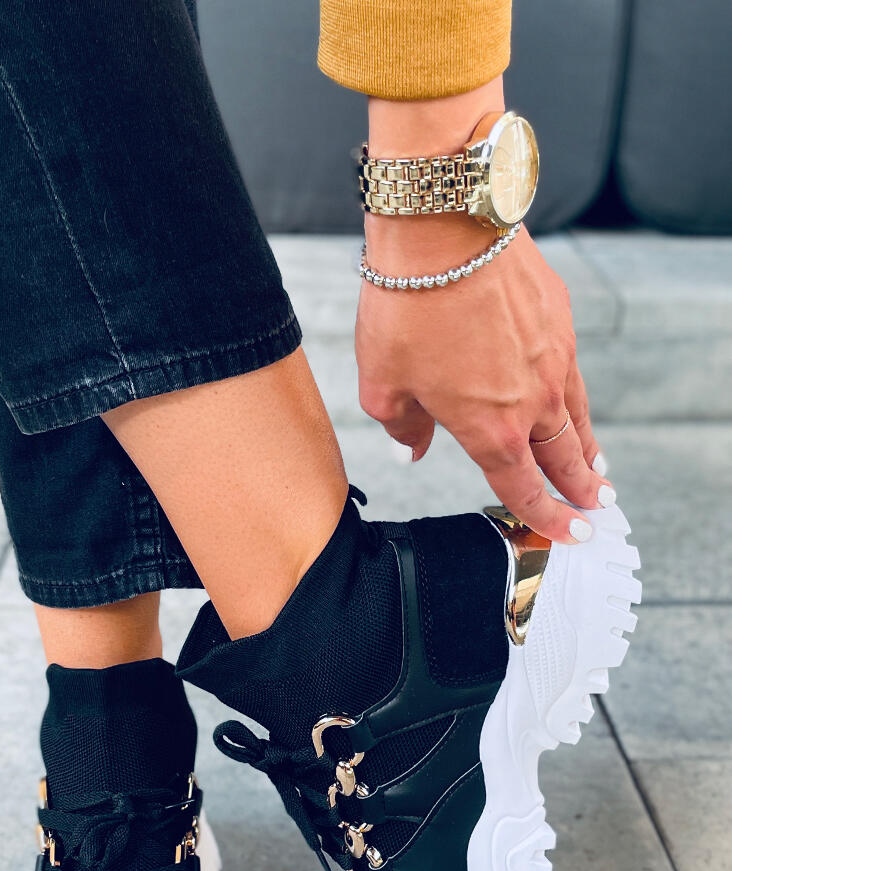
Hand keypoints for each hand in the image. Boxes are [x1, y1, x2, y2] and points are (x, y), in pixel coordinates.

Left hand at [357, 81, 610, 543]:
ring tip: (597, 466)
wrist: (444, 228)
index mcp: (489, 428)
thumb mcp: (381, 383)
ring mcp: (554, 357)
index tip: (568, 533)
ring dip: (588, 446)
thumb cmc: (404, 307)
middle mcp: (532, 401)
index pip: (522, 487)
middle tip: (597, 507)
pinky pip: (571, 370)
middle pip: (564, 458)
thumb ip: (401, 426)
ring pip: (577, 416)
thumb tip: (413, 447)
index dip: (546, 516)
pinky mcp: (560, 318)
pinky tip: (572, 399)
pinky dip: (576, 397)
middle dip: (580, 488)